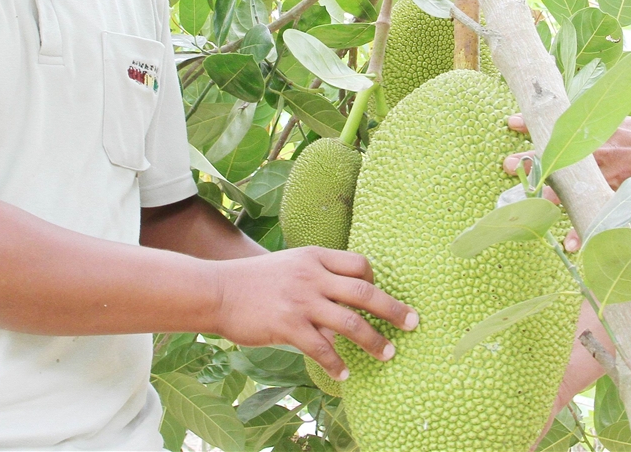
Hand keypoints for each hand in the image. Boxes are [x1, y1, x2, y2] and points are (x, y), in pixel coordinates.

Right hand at [211, 247, 418, 381]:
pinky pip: (322, 348)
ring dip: (374, 341)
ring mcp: (302, 301)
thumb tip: (341, 297)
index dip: (375, 279)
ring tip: (389, 354)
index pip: (359, 263)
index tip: (382, 294)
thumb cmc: (253, 281)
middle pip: (365, 290)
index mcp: (314, 257)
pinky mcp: (288, 325)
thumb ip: (315, 275)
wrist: (218, 290)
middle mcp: (313, 275)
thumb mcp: (289, 265)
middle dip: (393, 309)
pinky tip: (344, 373)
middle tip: (413, 323)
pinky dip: (337, 363)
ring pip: (351, 322)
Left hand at [504, 114, 630, 249]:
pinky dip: (583, 230)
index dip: (533, 123)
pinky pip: (595, 213)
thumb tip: (573, 116)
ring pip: (570, 189)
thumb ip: (597, 121)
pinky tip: (570, 243)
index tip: (511, 122)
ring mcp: (606, 174)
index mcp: (596, 131)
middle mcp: (597, 151)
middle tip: (506, 164)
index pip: (558, 125)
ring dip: (546, 198)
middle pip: (556, 156)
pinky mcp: (618, 194)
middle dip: (529, 161)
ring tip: (528, 210)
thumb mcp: (622, 121)